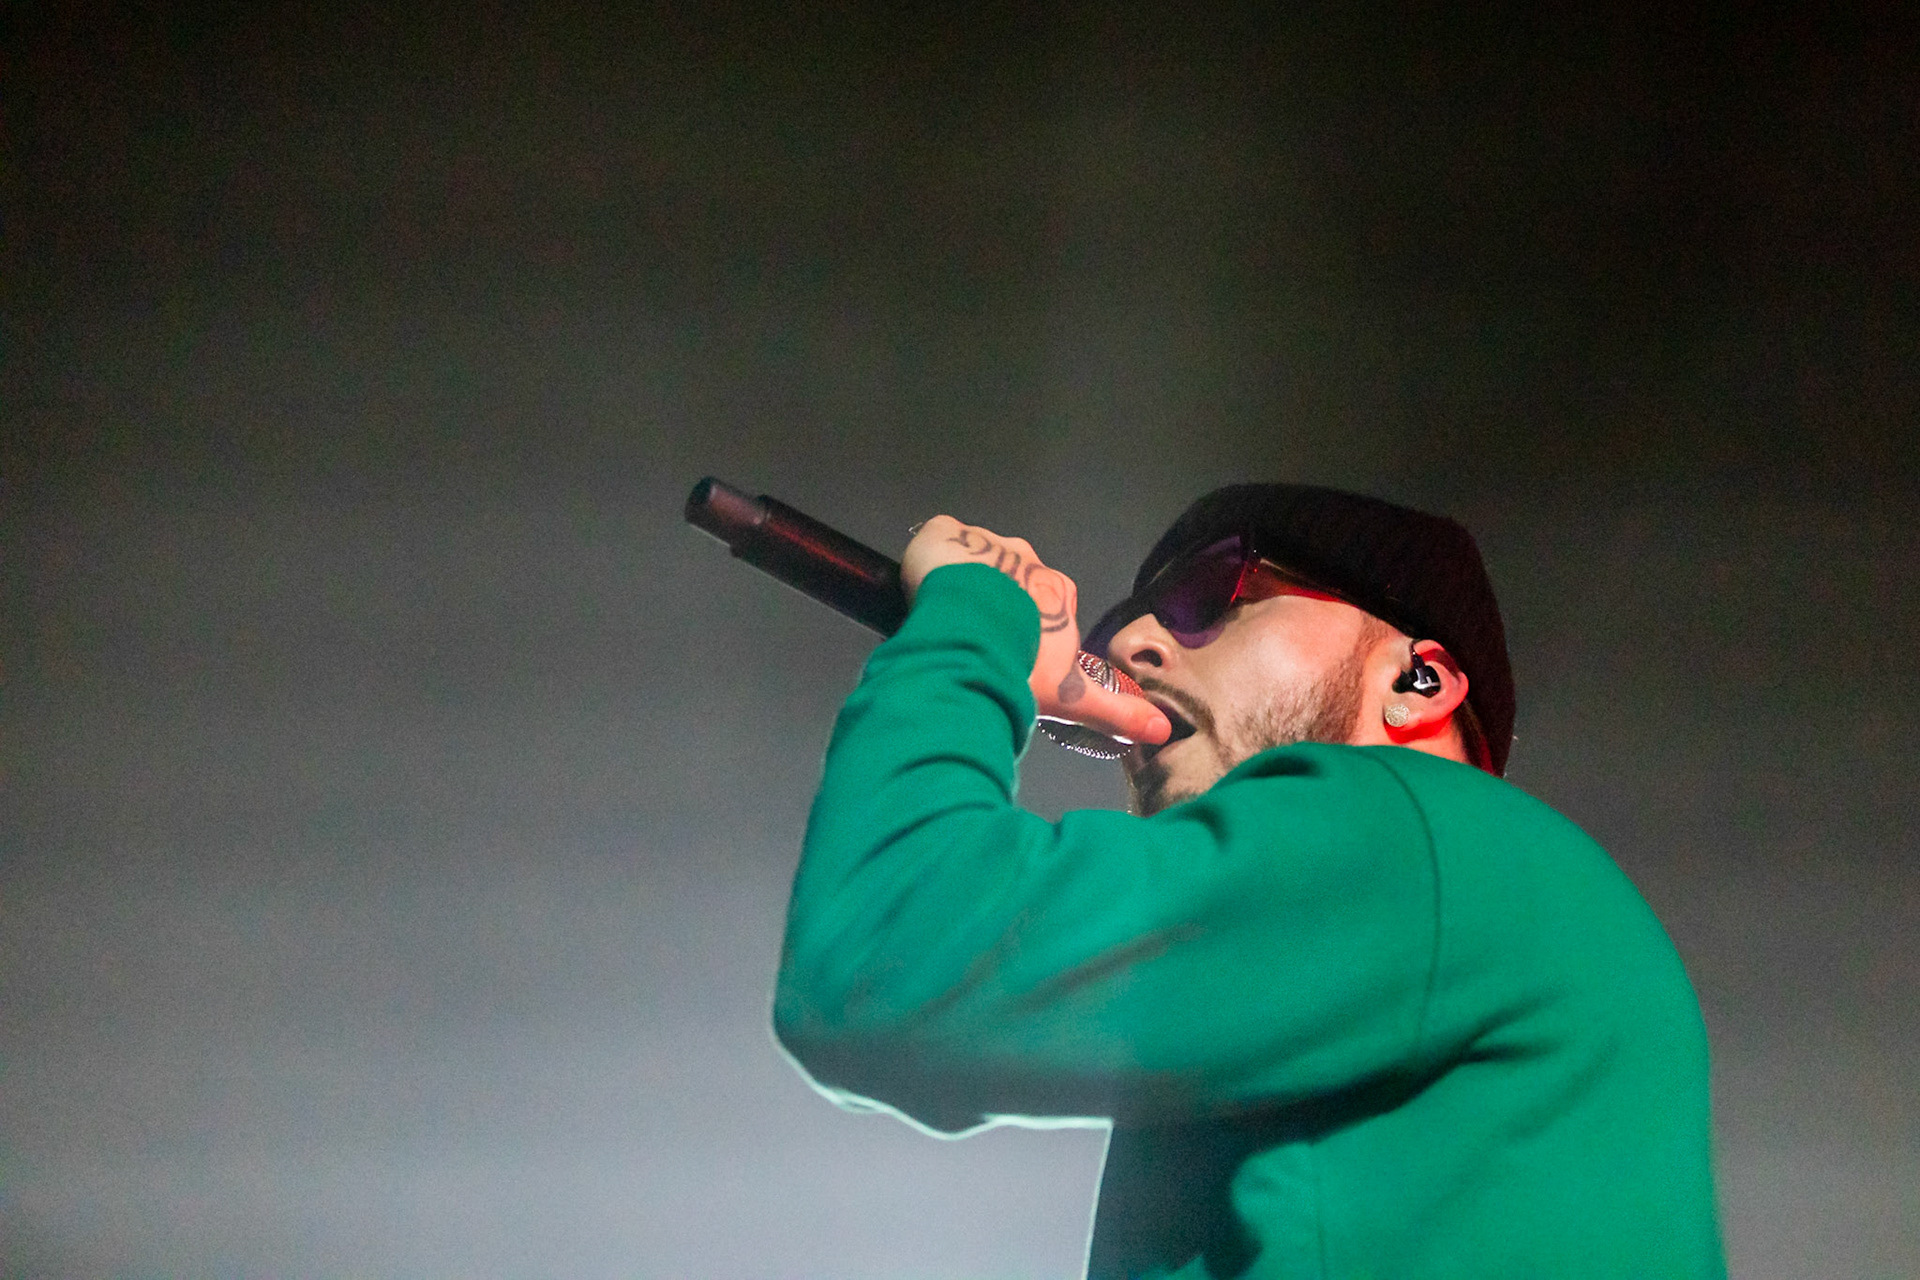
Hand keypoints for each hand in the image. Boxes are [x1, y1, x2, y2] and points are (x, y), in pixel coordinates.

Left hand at [902, 516, 1170, 745]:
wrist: (968, 637)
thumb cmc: (1021, 665)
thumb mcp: (1070, 696)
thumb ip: (1117, 711)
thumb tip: (1163, 730)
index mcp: (1057, 591)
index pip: (1047, 607)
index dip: (1028, 629)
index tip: (1011, 653)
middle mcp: (1025, 557)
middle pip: (1008, 581)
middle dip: (993, 606)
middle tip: (972, 641)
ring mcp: (983, 541)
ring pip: (971, 563)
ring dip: (959, 586)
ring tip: (941, 622)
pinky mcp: (943, 531)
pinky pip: (937, 541)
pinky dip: (927, 562)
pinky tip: (918, 592)